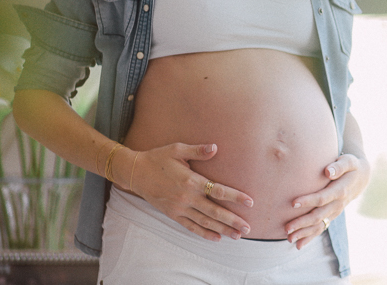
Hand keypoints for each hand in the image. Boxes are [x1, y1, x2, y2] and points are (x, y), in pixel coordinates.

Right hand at [128, 143, 253, 240]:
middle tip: (248, 228)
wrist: (136, 173)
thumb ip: (198, 151)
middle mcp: (186, 197)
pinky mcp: (173, 214)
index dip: (235, 197)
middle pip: (214, 211)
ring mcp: (179, 208)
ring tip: (237, 235)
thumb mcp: (178, 149)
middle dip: (232, 220)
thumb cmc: (159, 158)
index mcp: (191, 181)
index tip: (250, 202)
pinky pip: (190, 227)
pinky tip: (216, 238)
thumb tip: (215, 147)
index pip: (218, 191)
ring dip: (222, 229)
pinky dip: (204, 233)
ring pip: (204, 222)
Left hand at [285, 153, 370, 248]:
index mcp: (340, 191)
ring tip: (289, 239)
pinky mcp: (331, 216)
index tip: (293, 203)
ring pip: (319, 225)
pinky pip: (321, 228)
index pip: (322, 198)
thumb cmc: (351, 166)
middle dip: (302, 223)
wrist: (361, 178)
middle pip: (318, 216)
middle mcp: (338, 204)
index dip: (308, 201)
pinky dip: (309, 237)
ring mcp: (335, 212)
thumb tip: (328, 171)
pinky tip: (298, 245)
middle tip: (286, 228)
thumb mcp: (349, 162)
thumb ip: (339, 166)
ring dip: (304, 233)